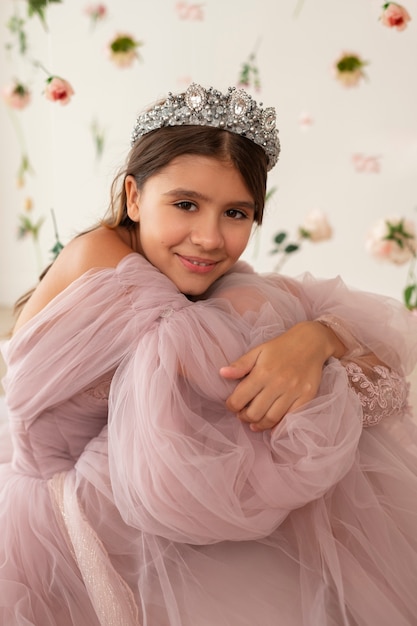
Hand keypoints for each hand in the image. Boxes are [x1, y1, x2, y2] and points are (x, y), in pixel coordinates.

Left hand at [219, 321, 344, 431]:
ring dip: (259, 424)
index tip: (232, 405)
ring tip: (254, 421)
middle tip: (242, 414)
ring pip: (271, 419)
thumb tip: (222, 373)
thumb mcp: (258, 351)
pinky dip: (278, 426)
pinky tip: (271, 424)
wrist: (311, 342)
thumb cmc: (281, 347)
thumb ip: (240, 365)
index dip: (231, 406)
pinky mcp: (306, 397)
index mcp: (262, 372)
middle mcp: (277, 383)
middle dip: (244, 417)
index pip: (239, 399)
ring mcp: (293, 392)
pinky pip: (290, 418)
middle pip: (254, 413)